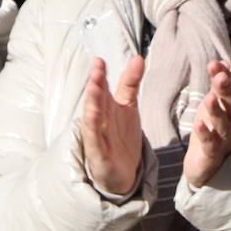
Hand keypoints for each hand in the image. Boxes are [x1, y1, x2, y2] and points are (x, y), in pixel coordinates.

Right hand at [79, 56, 144, 195]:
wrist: (124, 172)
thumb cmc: (120, 136)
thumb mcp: (128, 106)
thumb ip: (130, 82)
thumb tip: (138, 57)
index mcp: (105, 108)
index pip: (102, 89)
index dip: (100, 75)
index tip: (99, 61)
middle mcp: (99, 121)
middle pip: (96, 102)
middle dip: (95, 86)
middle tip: (96, 72)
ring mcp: (98, 139)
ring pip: (93, 121)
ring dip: (91, 105)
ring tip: (92, 89)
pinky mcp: (100, 157)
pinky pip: (96, 143)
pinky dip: (94, 132)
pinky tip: (92, 119)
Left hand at [184, 60, 230, 187]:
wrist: (204, 165)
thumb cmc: (211, 131)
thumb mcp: (213, 105)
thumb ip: (217, 86)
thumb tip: (222, 62)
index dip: (228, 76)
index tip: (215, 64)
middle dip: (226, 90)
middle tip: (218, 77)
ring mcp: (224, 140)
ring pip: (223, 124)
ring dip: (217, 111)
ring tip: (209, 98)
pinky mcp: (213, 155)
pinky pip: (211, 144)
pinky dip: (206, 134)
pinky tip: (198, 124)